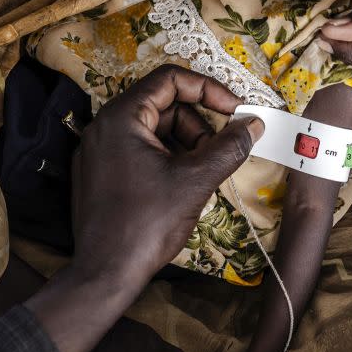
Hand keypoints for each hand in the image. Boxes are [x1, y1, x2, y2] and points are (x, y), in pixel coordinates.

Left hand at [71, 65, 263, 287]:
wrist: (105, 273)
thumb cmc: (145, 224)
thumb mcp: (195, 181)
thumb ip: (228, 147)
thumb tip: (252, 125)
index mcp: (121, 117)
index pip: (170, 79)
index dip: (208, 89)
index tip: (235, 110)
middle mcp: (104, 127)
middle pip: (163, 105)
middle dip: (197, 125)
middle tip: (221, 152)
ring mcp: (99, 151)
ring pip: (153, 131)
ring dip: (185, 144)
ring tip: (203, 174)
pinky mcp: (99, 174)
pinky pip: (139, 151)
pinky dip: (166, 159)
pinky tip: (182, 185)